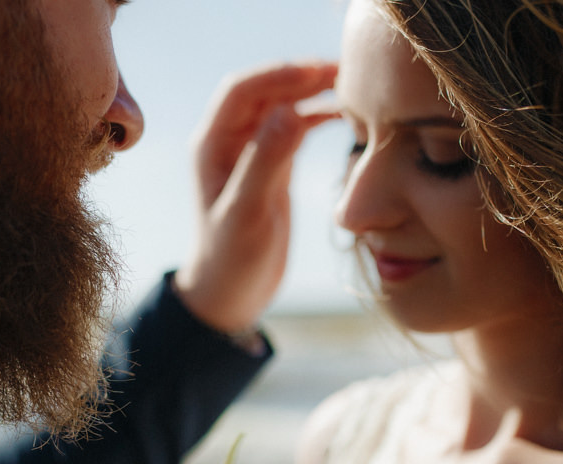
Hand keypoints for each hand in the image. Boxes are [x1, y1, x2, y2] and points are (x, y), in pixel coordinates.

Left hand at [174, 61, 338, 333]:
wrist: (231, 294)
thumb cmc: (231, 259)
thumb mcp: (248, 211)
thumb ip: (266, 161)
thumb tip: (290, 111)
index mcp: (212, 145)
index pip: (243, 90)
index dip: (279, 74)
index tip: (318, 71)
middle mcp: (230, 142)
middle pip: (266, 91)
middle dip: (301, 76)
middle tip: (346, 70)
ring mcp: (253, 153)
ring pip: (283, 107)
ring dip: (313, 93)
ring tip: (351, 87)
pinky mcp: (273, 169)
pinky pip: (295, 130)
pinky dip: (318, 118)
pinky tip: (345, 117)